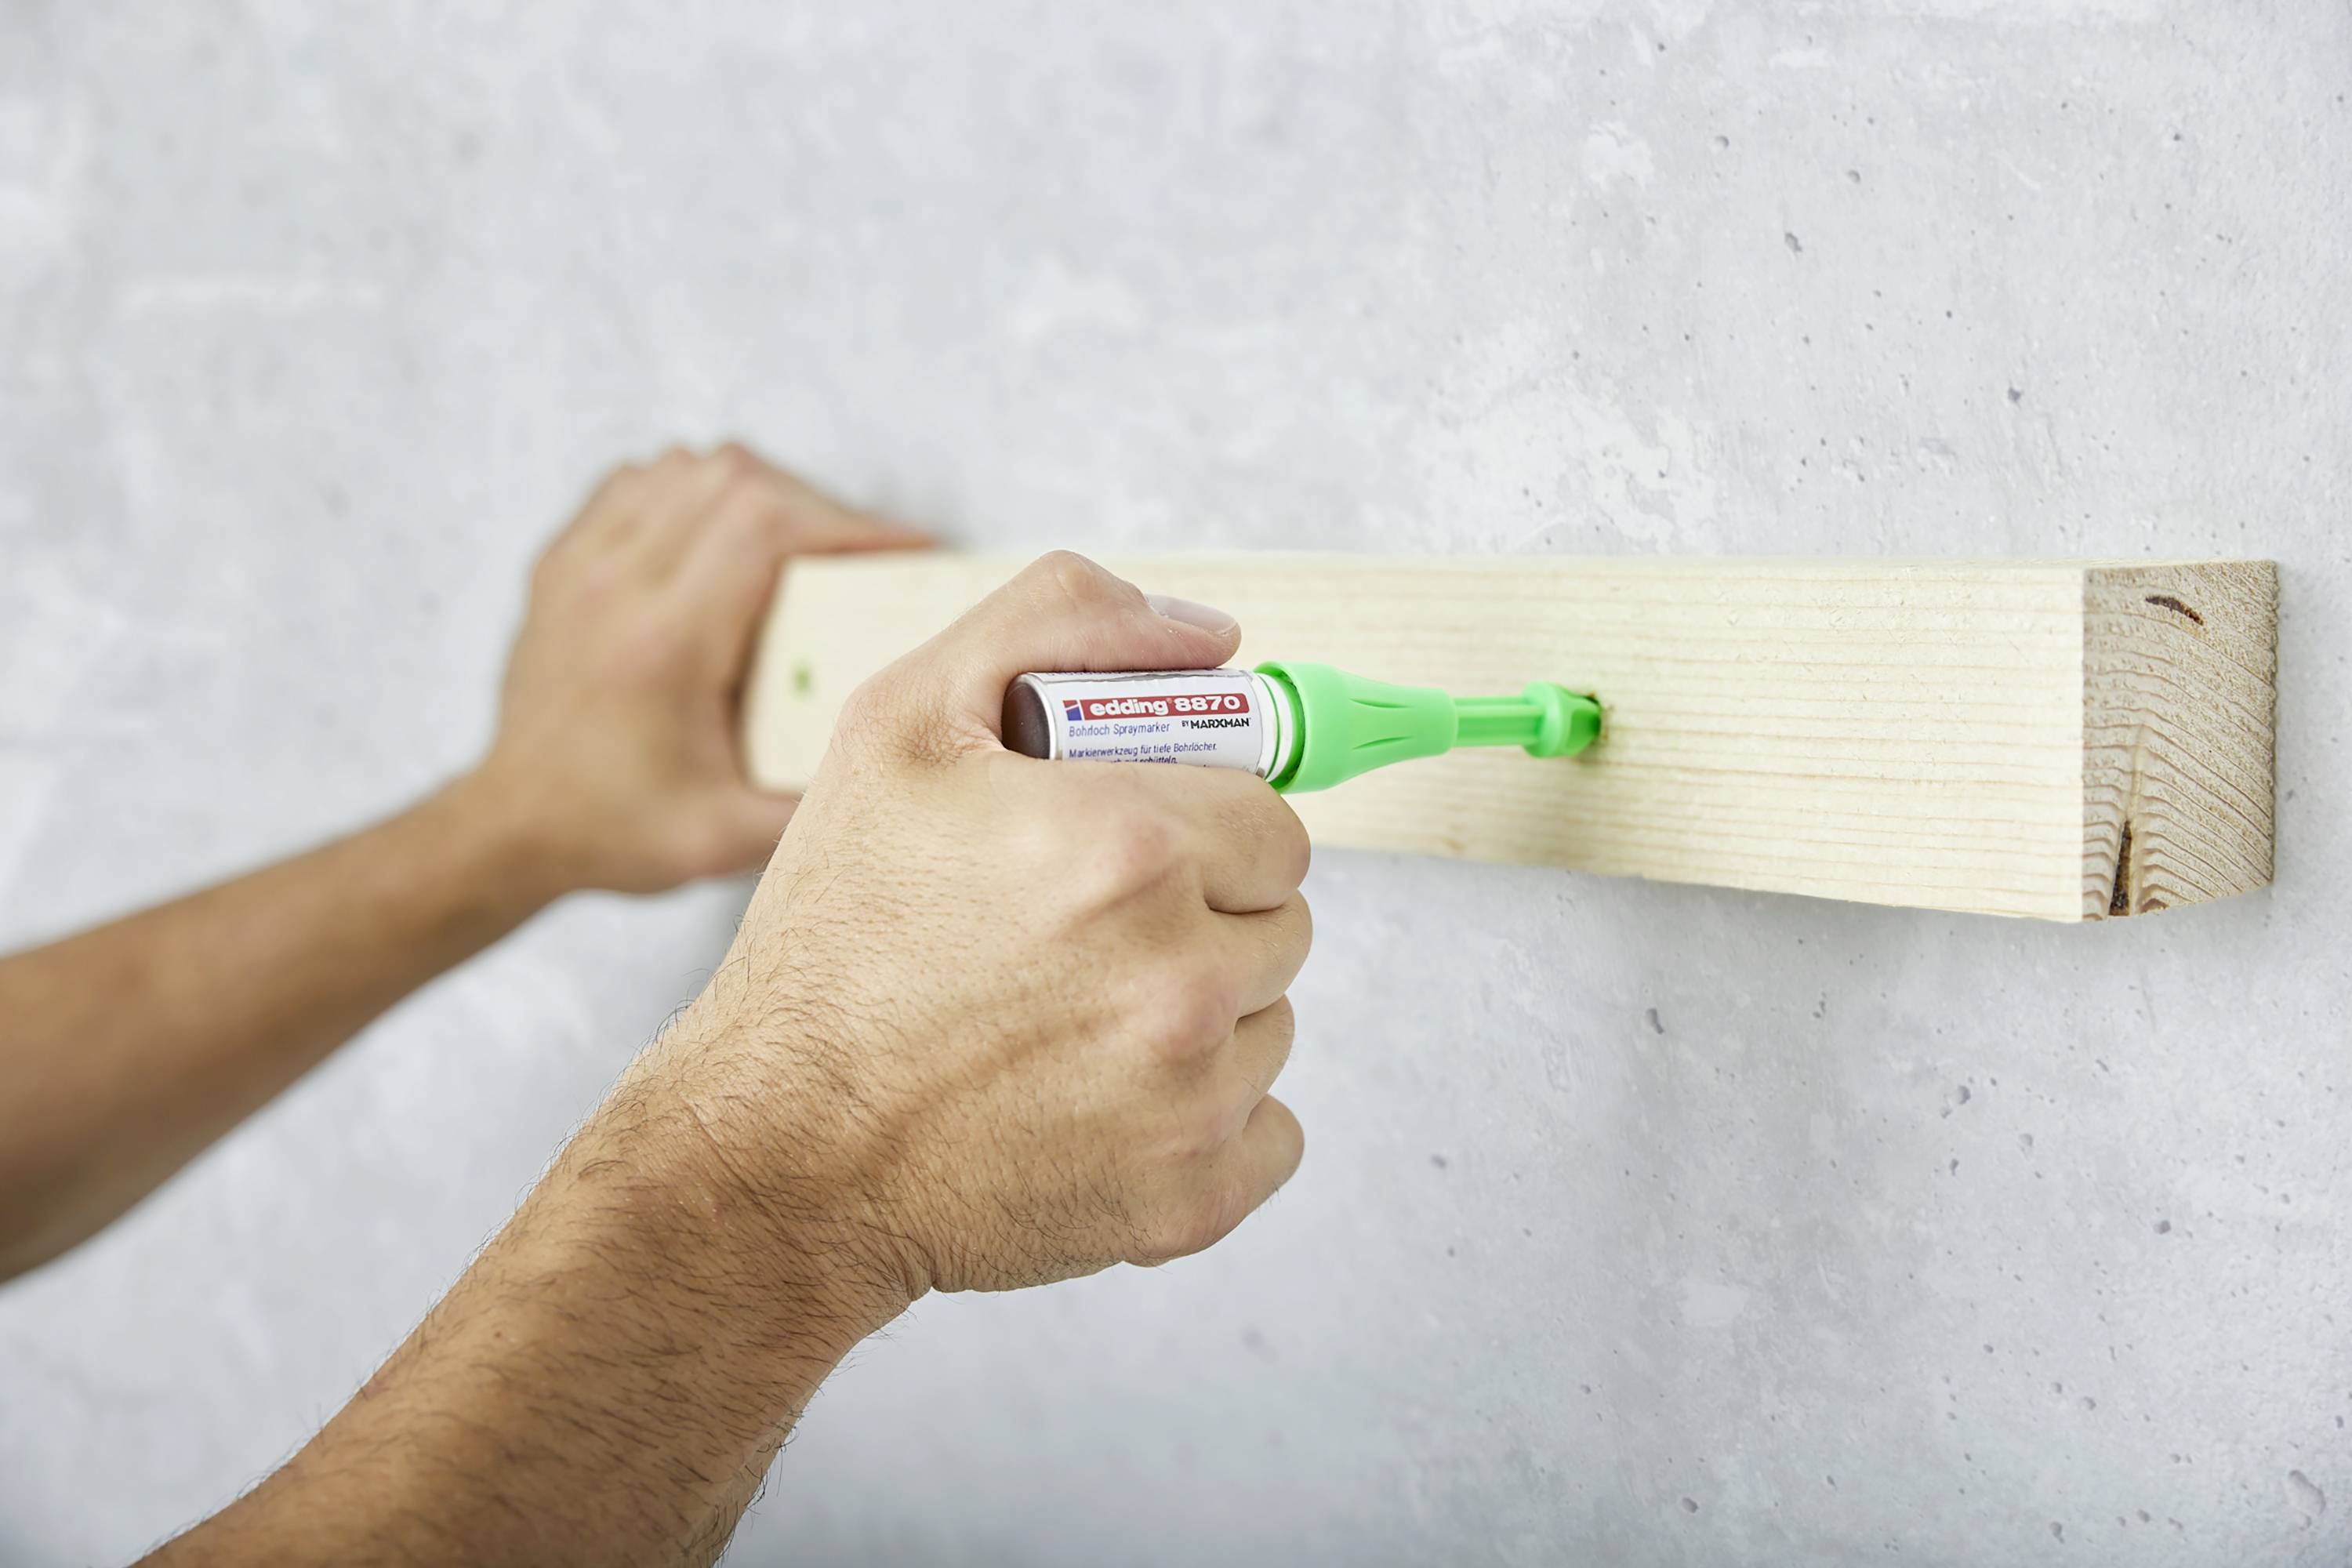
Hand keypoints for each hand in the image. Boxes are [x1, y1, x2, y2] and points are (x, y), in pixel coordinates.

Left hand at [468, 443, 926, 894]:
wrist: (511, 827)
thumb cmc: (615, 830)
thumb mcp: (726, 839)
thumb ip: (814, 803)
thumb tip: (900, 752)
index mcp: (663, 642)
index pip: (766, 524)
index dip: (849, 521)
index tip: (904, 549)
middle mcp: (615, 584)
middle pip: (735, 478)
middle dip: (815, 504)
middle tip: (855, 554)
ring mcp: (579, 564)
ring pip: (687, 465)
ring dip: (755, 490)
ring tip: (795, 543)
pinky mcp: (561, 561)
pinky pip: (640, 480)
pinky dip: (693, 490)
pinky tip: (719, 537)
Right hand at [646, 552, 1312, 1306]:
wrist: (777, 1151)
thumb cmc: (836, 938)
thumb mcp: (901, 723)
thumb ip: (1059, 625)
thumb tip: (1213, 639)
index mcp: (1130, 847)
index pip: (1270, 816)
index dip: (1197, 827)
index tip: (1121, 855)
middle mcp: (1180, 977)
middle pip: (1283, 917)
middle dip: (1204, 915)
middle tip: (1082, 939)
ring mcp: (1192, 1100)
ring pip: (1273, 1020)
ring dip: (1204, 1015)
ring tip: (1073, 1022)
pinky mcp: (1191, 1200)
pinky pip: (1272, 1131)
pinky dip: (1208, 1120)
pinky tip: (1103, 1105)